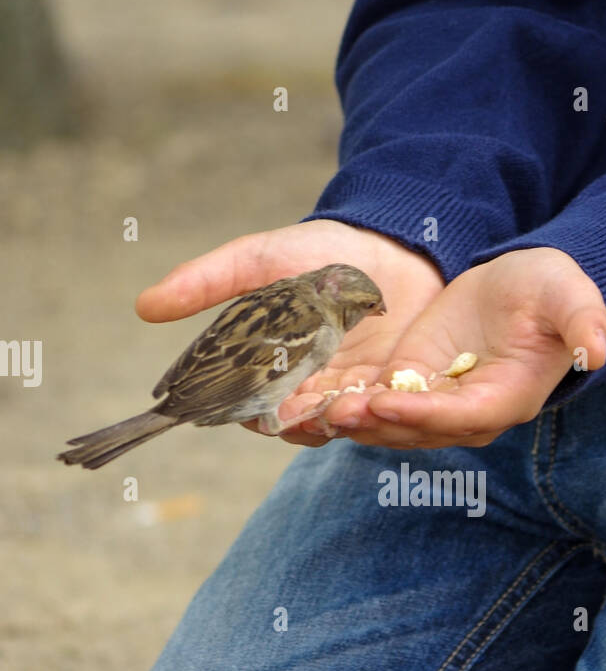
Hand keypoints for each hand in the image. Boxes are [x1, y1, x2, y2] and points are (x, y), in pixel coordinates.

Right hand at [135, 219, 443, 447]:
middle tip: (286, 412)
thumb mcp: (257, 261)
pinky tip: (372, 401)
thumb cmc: (320, 251)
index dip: (234, 410)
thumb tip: (143, 307)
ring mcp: (352, 393)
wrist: (394, 244)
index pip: (245, 406)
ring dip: (332, 422)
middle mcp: (309, 389)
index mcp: (272, 370)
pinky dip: (377, 414)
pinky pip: (385, 416)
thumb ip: (207, 283)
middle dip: (288, 422)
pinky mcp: (396, 390)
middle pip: (290, 425)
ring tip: (332, 409)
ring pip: (337, 426)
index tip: (227, 406)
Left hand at [311, 248, 605, 448]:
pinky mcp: (408, 387)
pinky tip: (302, 404)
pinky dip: (340, 407)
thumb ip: (582, 321)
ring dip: (349, 421)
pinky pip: (372, 406)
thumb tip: (598, 349)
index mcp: (505, 399)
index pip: (460, 417)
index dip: (422, 414)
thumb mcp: (567, 295)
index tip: (384, 400)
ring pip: (387, 425)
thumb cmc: (549, 292)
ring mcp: (434, 405)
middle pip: (415, 430)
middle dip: (374, 424)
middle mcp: (466, 415)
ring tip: (306, 414)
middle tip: (332, 412)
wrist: (523, 289)